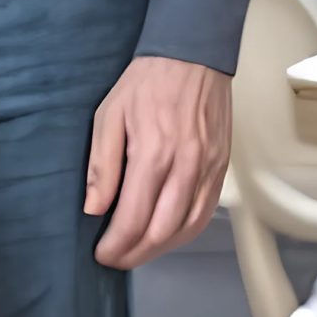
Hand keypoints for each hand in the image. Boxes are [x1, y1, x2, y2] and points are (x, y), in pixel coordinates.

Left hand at [85, 55, 231, 268]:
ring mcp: (208, 168)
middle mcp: (185, 167)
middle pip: (162, 231)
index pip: (134, 217)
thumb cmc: (146, 82)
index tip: (101, 254)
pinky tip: (167, 236)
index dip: (116, 244)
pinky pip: (206, 212)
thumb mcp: (109, 116)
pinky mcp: (221, 167)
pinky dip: (186, 232)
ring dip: (161, 248)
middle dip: (135, 253)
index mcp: (153, 154)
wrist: (192, 56)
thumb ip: (102, 166)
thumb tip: (94, 207)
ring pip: (187, 227)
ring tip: (137, 253)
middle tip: (116, 259)